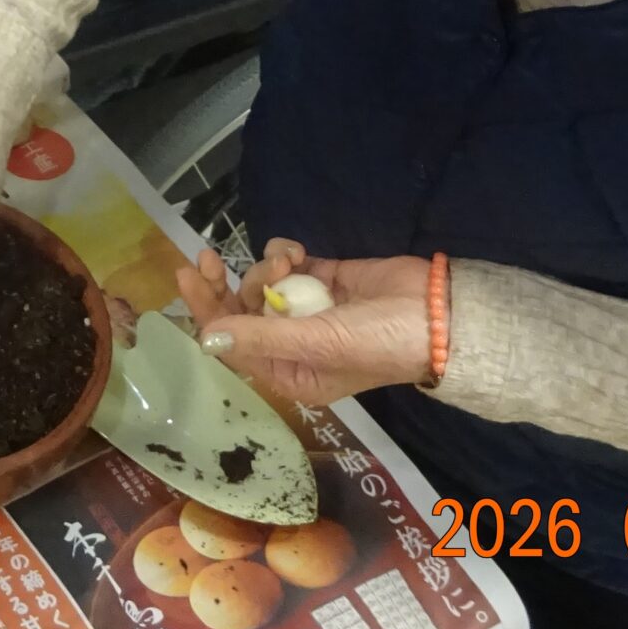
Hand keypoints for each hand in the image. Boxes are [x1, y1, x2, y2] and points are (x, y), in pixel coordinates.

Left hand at [175, 240, 433, 406]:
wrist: (440, 316)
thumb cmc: (380, 343)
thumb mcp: (318, 345)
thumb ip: (261, 338)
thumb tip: (208, 338)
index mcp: (291, 374)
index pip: (234, 344)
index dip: (208, 311)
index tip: (187, 276)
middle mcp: (294, 345)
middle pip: (241, 312)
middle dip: (224, 285)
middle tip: (207, 257)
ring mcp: (309, 310)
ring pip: (263, 284)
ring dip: (267, 269)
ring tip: (290, 263)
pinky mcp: (325, 281)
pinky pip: (288, 264)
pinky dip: (286, 254)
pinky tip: (300, 253)